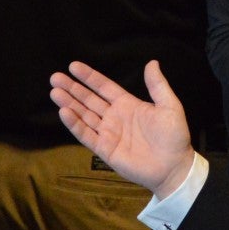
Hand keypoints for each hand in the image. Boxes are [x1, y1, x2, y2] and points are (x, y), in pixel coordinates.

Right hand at [51, 60, 194, 196]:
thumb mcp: (169, 106)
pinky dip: (74, 124)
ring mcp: (108, 133)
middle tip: (55, 77)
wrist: (173, 167)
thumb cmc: (174, 136)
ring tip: (54, 92)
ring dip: (69, 103)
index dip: (89, 77)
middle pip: (89, 99)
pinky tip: (64, 112)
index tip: (73, 66)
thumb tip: (152, 62)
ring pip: (84, 115)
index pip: (104, 87)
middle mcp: (114, 117)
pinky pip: (86, 134)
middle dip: (72, 88)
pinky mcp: (104, 149)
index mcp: (128, 104)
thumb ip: (158, 85)